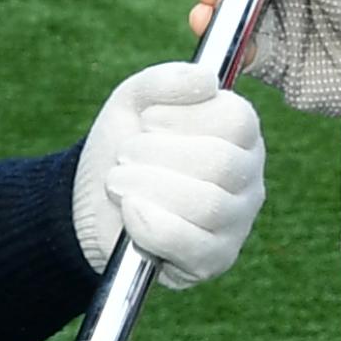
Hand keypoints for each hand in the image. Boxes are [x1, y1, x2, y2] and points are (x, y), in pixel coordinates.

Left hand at [73, 63, 266, 289]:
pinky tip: (130, 212)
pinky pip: (193, 247)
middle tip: (125, 154)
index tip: (147, 119)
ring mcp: (236, 222)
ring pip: (207, 205)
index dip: (187, 117)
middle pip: (221, 163)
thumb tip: (206, 80)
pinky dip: (153, 226)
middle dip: (158, 155)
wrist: (93, 198)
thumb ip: (166, 81)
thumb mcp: (136, 100)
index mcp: (239, 134)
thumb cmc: (126, 143)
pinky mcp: (214, 260)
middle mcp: (248, 177)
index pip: (238, 120)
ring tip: (118, 181)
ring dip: (149, 188)